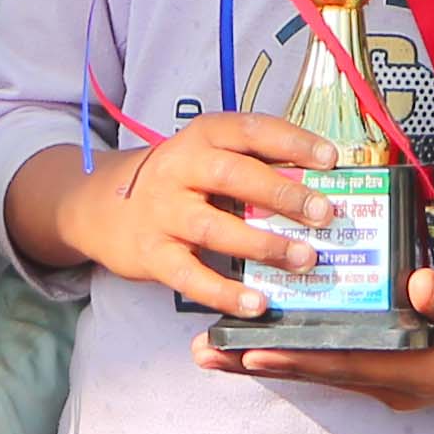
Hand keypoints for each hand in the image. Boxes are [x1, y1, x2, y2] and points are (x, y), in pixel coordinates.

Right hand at [52, 114, 326, 317]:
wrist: (103, 205)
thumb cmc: (178, 181)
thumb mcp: (208, 155)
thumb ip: (255, 163)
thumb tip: (321, 181)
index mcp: (202, 136)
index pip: (250, 130)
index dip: (292, 141)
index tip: (331, 158)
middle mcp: (179, 169)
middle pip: (234, 176)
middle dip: (283, 194)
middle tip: (324, 214)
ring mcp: (163, 213)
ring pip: (215, 228)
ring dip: (263, 245)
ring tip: (304, 259)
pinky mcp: (152, 254)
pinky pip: (191, 277)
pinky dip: (225, 292)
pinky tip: (257, 303)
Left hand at [211, 268, 433, 412]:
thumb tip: (417, 284)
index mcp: (418, 374)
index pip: (343, 365)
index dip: (294, 357)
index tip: (246, 349)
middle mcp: (396, 385)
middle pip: (318, 373)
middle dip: (260, 363)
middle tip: (203, 355)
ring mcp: (395, 380)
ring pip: (324, 369)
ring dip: (274, 358)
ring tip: (219, 350)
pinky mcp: (398, 368)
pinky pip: (341, 360)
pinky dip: (305, 349)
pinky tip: (279, 334)